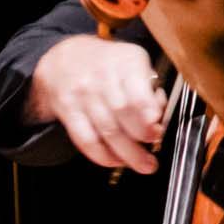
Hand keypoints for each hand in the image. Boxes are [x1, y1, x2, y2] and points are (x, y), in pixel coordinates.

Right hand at [27, 34, 167, 173]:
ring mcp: (83, 95)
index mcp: (126, 62)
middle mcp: (103, 77)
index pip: (137, 90)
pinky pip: (86, 139)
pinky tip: (116, 160)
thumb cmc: (107, 64)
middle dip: (140, 137)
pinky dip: (102, 155)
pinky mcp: (69, 111)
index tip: (156, 130)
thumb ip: (150, 88)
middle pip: (122, 112)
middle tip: (153, 153)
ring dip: (126, 153)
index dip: (148, 114)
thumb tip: (159, 118)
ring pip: (106, 130)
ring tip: (142, 165)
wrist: (64, 58)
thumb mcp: (134, 62)